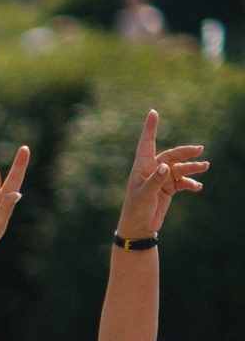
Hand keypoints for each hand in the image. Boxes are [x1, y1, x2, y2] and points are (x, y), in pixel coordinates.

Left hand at [120, 108, 209, 239]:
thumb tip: (166, 166)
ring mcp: (161, 179)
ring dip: (192, 168)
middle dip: (185, 152)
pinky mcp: (168, 189)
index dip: (150, 128)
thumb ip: (155, 181)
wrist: (138, 228)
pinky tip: (197, 187)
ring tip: (205, 167)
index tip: (153, 112)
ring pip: (180, 168)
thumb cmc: (136, 210)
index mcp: (142, 168)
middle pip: (171, 156)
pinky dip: (191, 183)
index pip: (146, 144)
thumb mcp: (144, 196)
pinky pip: (183, 182)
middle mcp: (152, 170)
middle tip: (199, 150)